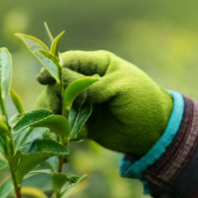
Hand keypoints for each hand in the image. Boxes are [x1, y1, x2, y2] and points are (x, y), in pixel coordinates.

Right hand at [36, 50, 171, 155]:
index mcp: (97, 65)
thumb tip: (58, 80)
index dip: (54, 68)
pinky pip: (63, 124)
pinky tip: (78, 136)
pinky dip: (64, 130)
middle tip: (58, 110)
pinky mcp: (81, 122)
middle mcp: (86, 81)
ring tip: (63, 126)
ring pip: (55, 104)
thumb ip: (89, 85)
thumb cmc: (142, 102)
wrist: (155, 133)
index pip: (69, 60)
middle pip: (56, 84)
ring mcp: (82, 102)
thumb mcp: (119, 87)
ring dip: (55, 114)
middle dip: (54, 96)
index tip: (43, 79)